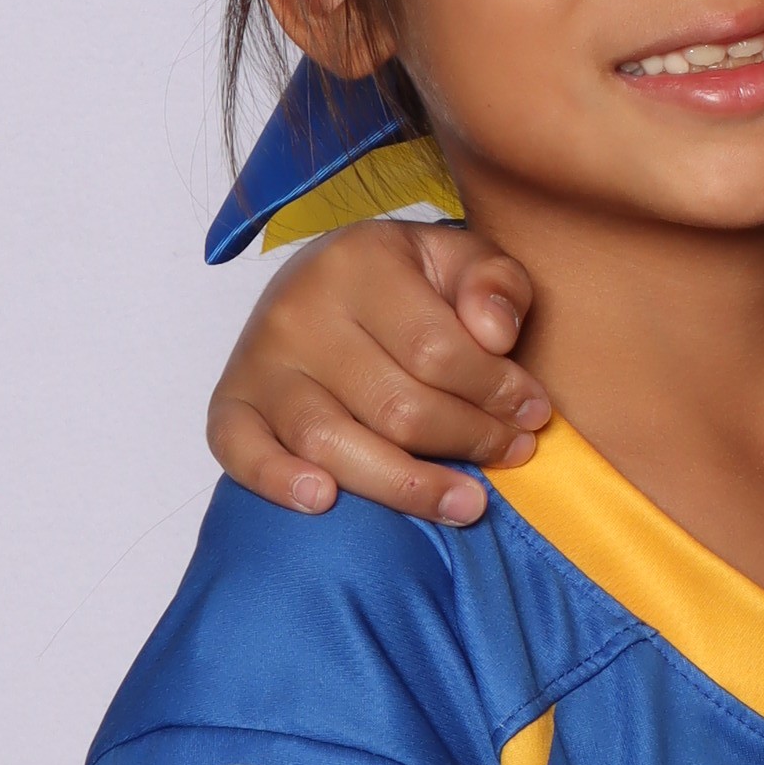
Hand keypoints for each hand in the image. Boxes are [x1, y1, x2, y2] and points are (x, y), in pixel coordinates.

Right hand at [209, 216, 550, 525]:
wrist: (326, 280)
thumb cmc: (409, 283)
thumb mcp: (463, 261)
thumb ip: (495, 284)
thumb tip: (495, 335)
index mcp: (358, 262)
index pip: (439, 350)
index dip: (497, 393)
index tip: (534, 413)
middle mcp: (298, 310)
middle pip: (395, 406)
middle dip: (469, 440)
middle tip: (514, 454)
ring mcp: (258, 361)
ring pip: (331, 442)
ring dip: (406, 486)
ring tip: (467, 503)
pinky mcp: (229, 403)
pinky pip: (241, 452)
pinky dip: (278, 481)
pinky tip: (325, 502)